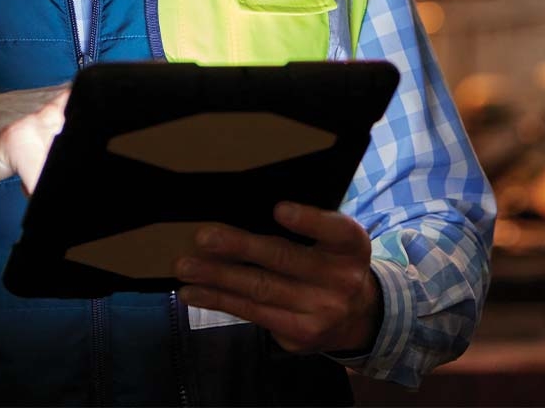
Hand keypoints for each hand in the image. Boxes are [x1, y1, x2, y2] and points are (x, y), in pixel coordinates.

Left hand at [175, 202, 381, 355]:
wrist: (359, 317)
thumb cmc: (329, 260)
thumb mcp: (332, 239)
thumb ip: (305, 225)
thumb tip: (239, 208)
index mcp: (350, 245)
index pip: (335, 229)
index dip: (308, 220)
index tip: (279, 209)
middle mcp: (341, 280)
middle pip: (283, 259)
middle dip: (239, 247)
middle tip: (202, 237)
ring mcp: (321, 312)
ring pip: (260, 290)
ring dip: (216, 277)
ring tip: (184, 267)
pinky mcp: (299, 335)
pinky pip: (252, 314)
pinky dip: (219, 301)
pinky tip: (193, 293)